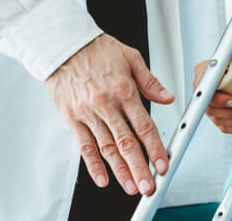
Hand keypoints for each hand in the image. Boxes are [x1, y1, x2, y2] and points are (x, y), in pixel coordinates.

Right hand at [46, 34, 174, 195]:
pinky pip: (84, 145)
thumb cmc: (97, 49)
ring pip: (107, 148)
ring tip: (131, 187)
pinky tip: (103, 178)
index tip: (163, 163)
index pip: (144, 126)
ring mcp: (88, 113)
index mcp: (124, 91)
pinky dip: (93, 164)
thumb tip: (168, 98)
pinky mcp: (73, 118)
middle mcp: (107, 105)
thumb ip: (150, 82)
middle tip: (149, 185)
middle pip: (127, 143)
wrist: (64, 45)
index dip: (155, 148)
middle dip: (140, 168)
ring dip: (121, 170)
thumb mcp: (131, 57)